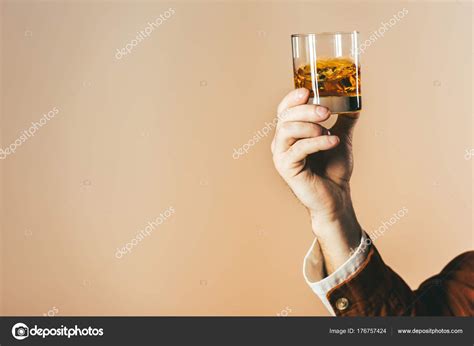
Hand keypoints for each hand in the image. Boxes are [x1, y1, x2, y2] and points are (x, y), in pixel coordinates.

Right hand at [271, 88, 361, 272]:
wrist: (337, 197)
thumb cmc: (334, 169)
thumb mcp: (340, 138)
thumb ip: (343, 120)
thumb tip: (355, 101)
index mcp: (290, 134)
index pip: (284, 110)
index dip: (292, 98)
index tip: (308, 90)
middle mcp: (280, 143)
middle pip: (285, 117)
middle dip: (306, 110)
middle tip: (326, 111)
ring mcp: (281, 156)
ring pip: (287, 130)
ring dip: (310, 126)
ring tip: (329, 132)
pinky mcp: (286, 168)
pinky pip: (298, 149)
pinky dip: (317, 142)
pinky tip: (333, 142)